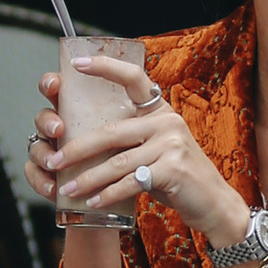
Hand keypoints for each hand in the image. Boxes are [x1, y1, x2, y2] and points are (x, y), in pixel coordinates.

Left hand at [41, 54, 246, 256]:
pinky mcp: (173, 169)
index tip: (76, 64)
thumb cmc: (177, 177)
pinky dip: (108, 194)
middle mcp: (167, 121)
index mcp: (160, 110)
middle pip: (111, 131)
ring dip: (87, 178)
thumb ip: (131, 141)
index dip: (104, 67)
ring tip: (67, 189)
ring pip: (117, 162)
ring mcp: (172, 144)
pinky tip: (93, 202)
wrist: (214, 203)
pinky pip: (130, 182)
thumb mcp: (157, 149)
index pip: (133, 77)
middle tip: (53, 161)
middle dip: (77, 149)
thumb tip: (82, 145)